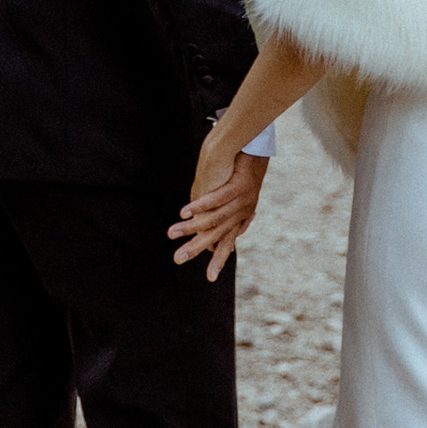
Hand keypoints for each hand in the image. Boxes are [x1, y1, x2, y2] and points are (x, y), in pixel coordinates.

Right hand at [170, 144, 266, 282]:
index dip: (219, 260)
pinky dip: (199, 206)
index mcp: (240, 217)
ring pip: (212, 219)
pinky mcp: (238, 186)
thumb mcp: (234, 194)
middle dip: (196, 249)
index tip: (210, 278)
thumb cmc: (243, 171)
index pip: (227, 243)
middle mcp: (241, 212)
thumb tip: (204, 226)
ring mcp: (241, 200)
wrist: (256, 149)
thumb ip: (220, 212)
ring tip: (171, 233)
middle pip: (216, 236)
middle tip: (178, 260)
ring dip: (190, 227)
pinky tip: (184, 212)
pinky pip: (216, 199)